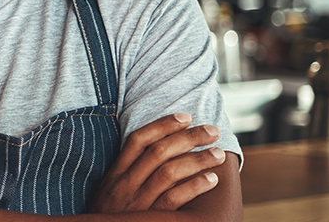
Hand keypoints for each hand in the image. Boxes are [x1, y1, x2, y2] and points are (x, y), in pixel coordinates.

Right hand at [89, 113, 224, 213]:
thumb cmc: (112, 216)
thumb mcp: (111, 191)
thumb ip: (128, 172)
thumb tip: (160, 149)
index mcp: (115, 173)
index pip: (138, 140)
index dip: (162, 125)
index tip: (185, 117)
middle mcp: (125, 185)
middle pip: (158, 152)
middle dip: (188, 137)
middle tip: (212, 131)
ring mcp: (137, 202)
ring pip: (168, 172)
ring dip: (197, 160)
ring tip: (218, 154)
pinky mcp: (150, 219)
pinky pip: (174, 199)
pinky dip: (194, 187)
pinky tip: (211, 179)